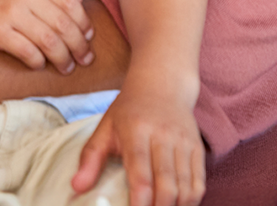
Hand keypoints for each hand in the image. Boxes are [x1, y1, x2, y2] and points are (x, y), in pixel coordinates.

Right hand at [0, 0, 94, 72]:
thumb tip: (76, 0)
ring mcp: (10, 11)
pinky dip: (38, 61)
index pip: (71, 3)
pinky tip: (40, 66)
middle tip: (86, 59)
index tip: (89, 37)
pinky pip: (27, 51)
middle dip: (79, 45)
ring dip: (63, 58)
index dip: (84, 23)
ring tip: (67, 68)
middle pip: (64, 24)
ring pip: (50, 41)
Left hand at [71, 81, 204, 205]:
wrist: (164, 83)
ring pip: (187, 187)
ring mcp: (184, 142)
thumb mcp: (105, 127)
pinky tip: (177, 205)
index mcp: (137, 131)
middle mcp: (164, 136)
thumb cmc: (130, 110)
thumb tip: (77, 188)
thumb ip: (90, 158)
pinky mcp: (198, 148)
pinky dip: (190, 200)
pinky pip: (199, 182)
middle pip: (167, 185)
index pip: (141, 174)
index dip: (139, 202)